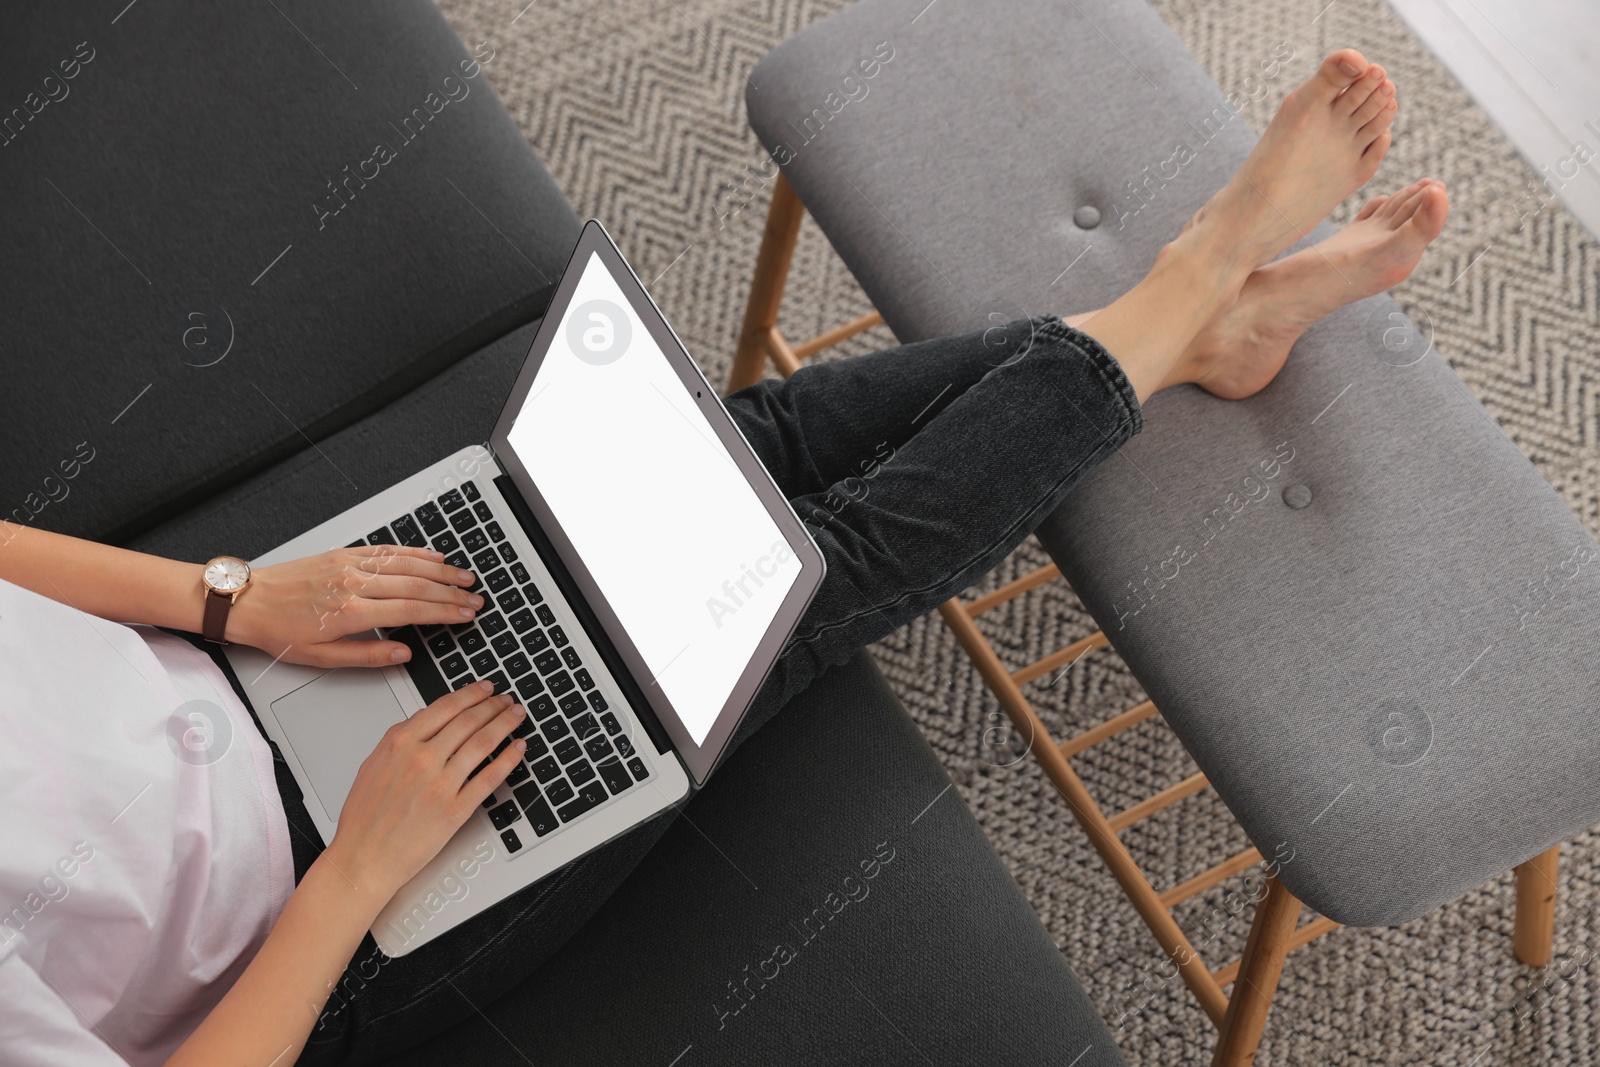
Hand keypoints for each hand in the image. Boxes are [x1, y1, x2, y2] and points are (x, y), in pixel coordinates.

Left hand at [227, 545, 481, 666]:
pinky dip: (414, 552)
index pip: (411, 611)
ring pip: (407, 564)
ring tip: (464, 577)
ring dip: (440, 570)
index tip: (465, 615)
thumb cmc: (277, 630)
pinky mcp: (343, 553)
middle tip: (474, 599)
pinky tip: (432, 556)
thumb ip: (367, 656)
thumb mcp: (320, 658)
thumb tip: (403, 655)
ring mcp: (350, 564)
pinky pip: (386, 550)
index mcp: (350, 612)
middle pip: (416, 586)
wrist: (246, 600)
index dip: (444, 613)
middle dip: (451, 593)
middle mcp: (353, 583)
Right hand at [323, 681, 526, 899]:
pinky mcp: (456, 809)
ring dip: (505, 724)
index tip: (485, 689)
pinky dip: (509, 759)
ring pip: (483, 743)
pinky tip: (518, 748)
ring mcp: (441, 784)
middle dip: (493, 705)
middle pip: (469, 721)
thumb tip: (428, 722)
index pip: (446, 707)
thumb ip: (401, 740)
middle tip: (506, 700)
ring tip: (516, 716)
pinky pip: (490, 777)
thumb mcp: (373, 765)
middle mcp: (422, 759)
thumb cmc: (364, 819)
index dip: (472, 694)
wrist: (363, 859)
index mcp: (400, 743)